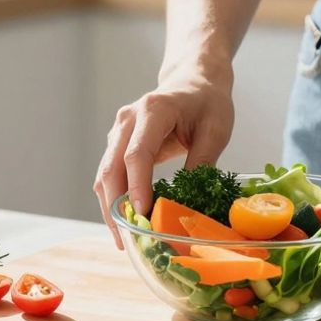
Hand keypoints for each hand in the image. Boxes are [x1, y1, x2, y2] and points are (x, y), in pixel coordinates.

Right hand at [93, 65, 234, 248]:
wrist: (194, 80)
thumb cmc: (207, 103)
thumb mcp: (215, 130)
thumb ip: (201, 163)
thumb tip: (187, 204)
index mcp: (153, 110)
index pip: (137, 154)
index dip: (137, 187)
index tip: (143, 214)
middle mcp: (128, 119)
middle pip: (112, 168)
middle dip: (117, 207)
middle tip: (129, 240)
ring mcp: (119, 131)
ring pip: (105, 175)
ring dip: (111, 208)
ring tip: (124, 239)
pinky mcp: (117, 143)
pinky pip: (110, 174)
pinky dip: (114, 199)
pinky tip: (124, 222)